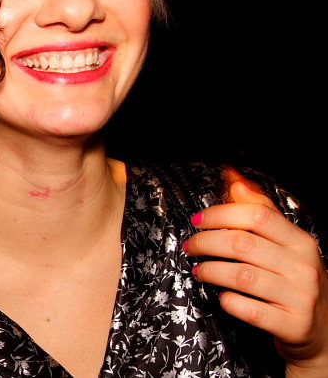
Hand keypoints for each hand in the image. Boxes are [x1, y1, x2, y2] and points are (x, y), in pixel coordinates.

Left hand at [182, 170, 327, 375]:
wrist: (322, 329)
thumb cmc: (294, 279)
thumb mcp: (285, 243)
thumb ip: (259, 209)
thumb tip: (234, 177)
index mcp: (300, 241)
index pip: (258, 216)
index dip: (221, 214)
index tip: (198, 220)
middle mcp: (303, 266)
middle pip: (243, 244)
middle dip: (207, 242)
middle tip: (192, 246)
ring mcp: (299, 296)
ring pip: (242, 276)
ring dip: (211, 270)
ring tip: (199, 270)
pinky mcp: (291, 324)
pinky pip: (250, 310)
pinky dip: (229, 301)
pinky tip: (222, 296)